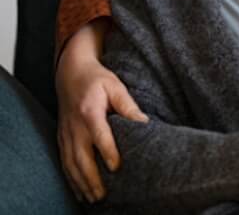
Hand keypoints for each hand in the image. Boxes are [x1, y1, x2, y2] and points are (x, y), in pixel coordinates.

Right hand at [55, 21, 147, 202]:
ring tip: (92, 198)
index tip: (116, 168)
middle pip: (81, 157)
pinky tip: (78, 191)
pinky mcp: (61, 137)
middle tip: (103, 195)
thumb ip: (128, 105)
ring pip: (70, 163)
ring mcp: (66, 133)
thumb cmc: (97, 79)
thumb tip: (144, 123)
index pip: (99, 136)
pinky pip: (63, 162)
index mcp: (90, 111)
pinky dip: (70, 179)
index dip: (108, 153)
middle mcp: (75, 126)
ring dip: (80, 183)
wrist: (70, 73)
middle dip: (91, 178)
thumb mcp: (115, 86)